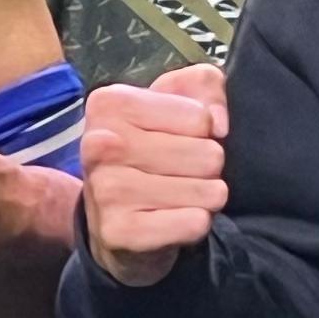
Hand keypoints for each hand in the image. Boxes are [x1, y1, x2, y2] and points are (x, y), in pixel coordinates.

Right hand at [79, 65, 228, 286]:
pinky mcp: (119, 231)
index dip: (203, 132)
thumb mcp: (176, 103)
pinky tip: (172, 221)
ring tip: (178, 197)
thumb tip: (218, 123)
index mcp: (110, 104)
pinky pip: (194, 223)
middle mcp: (100, 144)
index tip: (178, 140)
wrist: (113, 219)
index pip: (201, 117)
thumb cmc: (150, 152)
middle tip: (180, 174)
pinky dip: (195, 224)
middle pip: (209, 155)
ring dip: (204, 198)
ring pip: (207, 191)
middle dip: (207, 168)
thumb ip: (204, 86)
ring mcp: (105, 190)